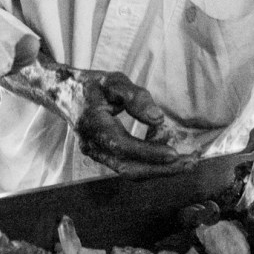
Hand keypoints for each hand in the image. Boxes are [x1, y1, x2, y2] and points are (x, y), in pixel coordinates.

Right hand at [1, 63, 197, 178]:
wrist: (64, 93)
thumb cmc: (92, 85)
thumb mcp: (113, 81)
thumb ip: (135, 97)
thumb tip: (158, 119)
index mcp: (94, 125)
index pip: (124, 146)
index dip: (149, 152)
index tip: (175, 154)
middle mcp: (92, 145)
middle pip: (128, 168)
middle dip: (160, 169)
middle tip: (189, 164)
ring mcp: (95, 154)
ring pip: (129, 171)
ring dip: (157, 170)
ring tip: (185, 162)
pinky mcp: (102, 156)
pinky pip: (127, 165)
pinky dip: (148, 162)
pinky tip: (165, 151)